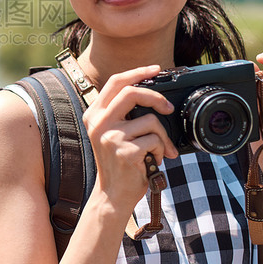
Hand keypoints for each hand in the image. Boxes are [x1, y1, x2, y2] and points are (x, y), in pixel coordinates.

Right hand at [83, 65, 179, 209]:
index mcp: (95, 114)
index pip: (116, 82)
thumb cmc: (118, 163)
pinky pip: (155, 141)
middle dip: (156, 97)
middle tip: (168, 108)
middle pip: (131, 93)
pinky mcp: (125, 151)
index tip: (156, 69)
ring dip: (162, 138)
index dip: (138, 72)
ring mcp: (111, 137)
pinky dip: (161, 151)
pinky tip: (153, 161)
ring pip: (151, 121)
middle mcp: (99, 123)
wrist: (113, 194)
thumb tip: (152, 93)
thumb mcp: (112, 133)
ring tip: (156, 151)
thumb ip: (122, 113)